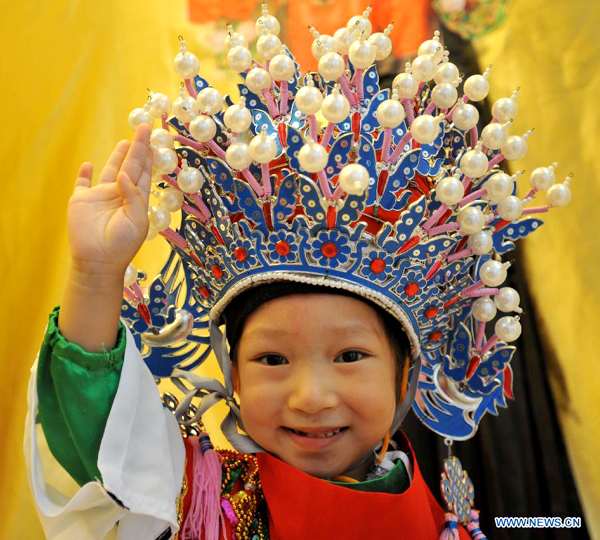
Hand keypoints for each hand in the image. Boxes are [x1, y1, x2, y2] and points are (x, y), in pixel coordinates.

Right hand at [67, 124, 152, 277]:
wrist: (98, 261)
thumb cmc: (122, 244)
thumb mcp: (137, 220)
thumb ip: (134, 196)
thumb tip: (126, 174)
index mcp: (136, 199)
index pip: (144, 173)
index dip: (148, 156)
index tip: (154, 138)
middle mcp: (120, 194)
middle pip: (130, 165)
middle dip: (137, 147)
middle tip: (143, 127)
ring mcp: (100, 196)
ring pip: (110, 170)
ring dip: (117, 156)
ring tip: (125, 141)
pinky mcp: (81, 201)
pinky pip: (82, 184)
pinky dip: (84, 174)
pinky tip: (87, 164)